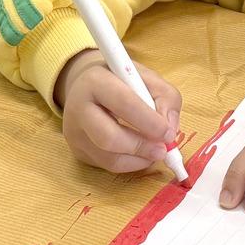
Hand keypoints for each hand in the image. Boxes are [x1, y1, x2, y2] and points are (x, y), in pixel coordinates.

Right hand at [56, 49, 183, 174]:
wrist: (88, 86)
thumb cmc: (122, 81)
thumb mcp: (148, 78)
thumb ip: (166, 98)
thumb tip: (170, 129)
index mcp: (96, 80)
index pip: (123, 103)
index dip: (149, 122)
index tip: (168, 133)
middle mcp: (78, 107)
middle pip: (108, 138)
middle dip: (141, 147)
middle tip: (162, 150)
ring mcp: (74, 132)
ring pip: (108, 158)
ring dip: (138, 159)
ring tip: (155, 152)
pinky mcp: (77, 150)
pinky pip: (106, 166)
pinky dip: (130, 164)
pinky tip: (141, 154)